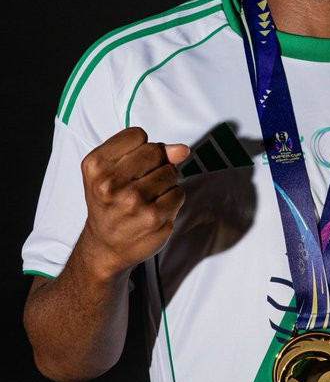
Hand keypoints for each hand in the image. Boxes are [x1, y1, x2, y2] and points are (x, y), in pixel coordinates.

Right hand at [80, 127, 189, 279]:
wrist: (105, 247)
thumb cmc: (110, 204)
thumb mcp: (113, 171)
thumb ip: (146, 152)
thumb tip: (181, 150)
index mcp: (96, 165)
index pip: (137, 134)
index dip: (139, 148)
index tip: (130, 166)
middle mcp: (110, 183)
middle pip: (155, 151)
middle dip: (155, 164)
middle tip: (138, 184)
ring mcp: (133, 201)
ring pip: (170, 172)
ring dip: (165, 183)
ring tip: (146, 198)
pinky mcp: (154, 217)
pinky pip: (179, 193)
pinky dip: (172, 200)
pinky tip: (155, 209)